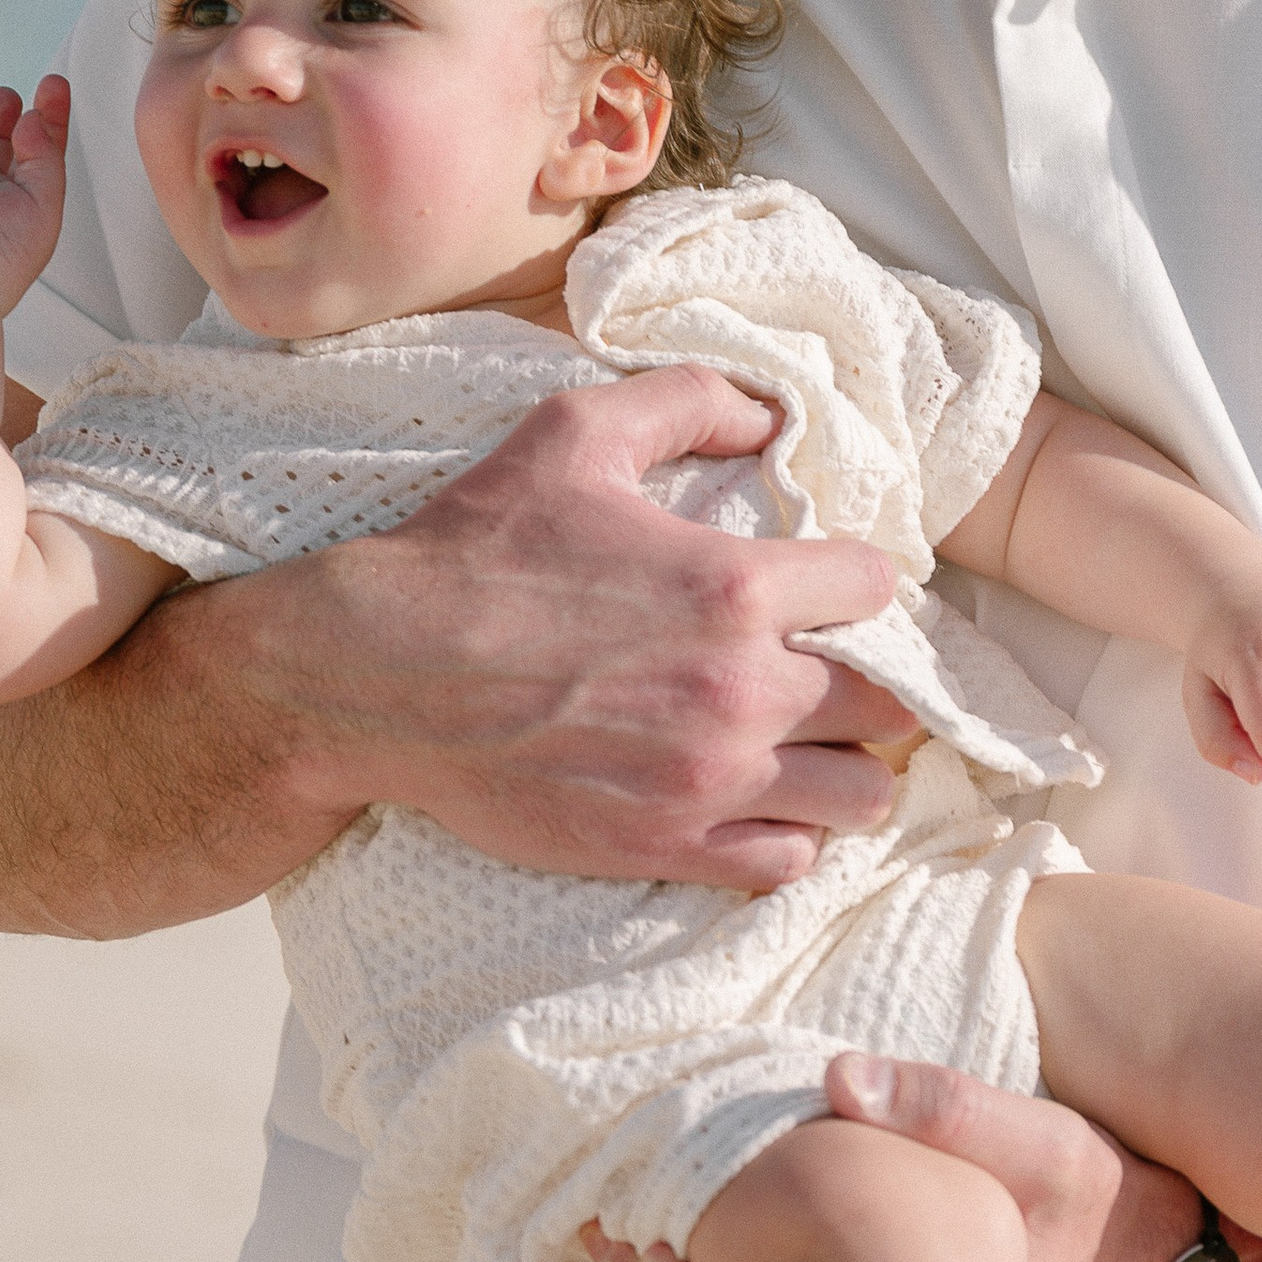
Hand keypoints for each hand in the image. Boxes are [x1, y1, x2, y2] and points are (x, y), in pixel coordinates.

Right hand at [249, 360, 906, 888]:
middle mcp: (740, 692)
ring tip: (805, 740)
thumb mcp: (572, 432)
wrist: (372, 675)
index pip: (876, 585)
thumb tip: (770, 414)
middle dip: (866, 676)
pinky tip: (756, 798)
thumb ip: (687, 400)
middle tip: (824, 666)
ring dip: (845, 762)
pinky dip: (790, 832)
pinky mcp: (667, 848)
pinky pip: (790, 860)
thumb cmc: (471, 549)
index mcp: (734, 587)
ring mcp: (708, 782)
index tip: (827, 585)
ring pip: (860, 792)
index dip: (857, 578)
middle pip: (888, 701)